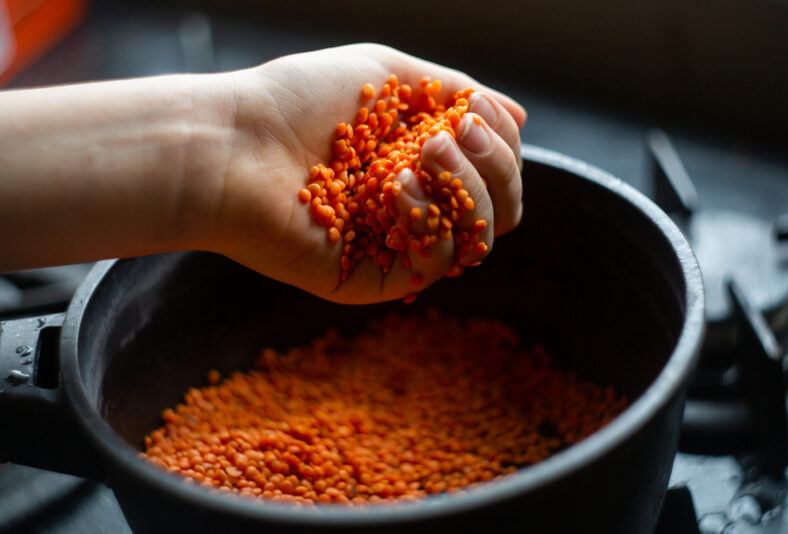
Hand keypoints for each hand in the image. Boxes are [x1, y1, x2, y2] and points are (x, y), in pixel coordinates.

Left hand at [196, 43, 525, 303]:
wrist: (231, 146)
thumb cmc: (297, 100)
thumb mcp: (386, 72)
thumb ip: (454, 90)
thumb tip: (518, 115)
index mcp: (421, 159)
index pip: (495, 169)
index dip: (502, 144)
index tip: (472, 113)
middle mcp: (415, 203)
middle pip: (501, 207)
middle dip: (495, 166)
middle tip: (453, 133)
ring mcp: (395, 242)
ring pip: (479, 237)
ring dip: (469, 188)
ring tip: (424, 153)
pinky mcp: (372, 278)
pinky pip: (434, 262)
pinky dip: (429, 222)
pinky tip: (394, 188)